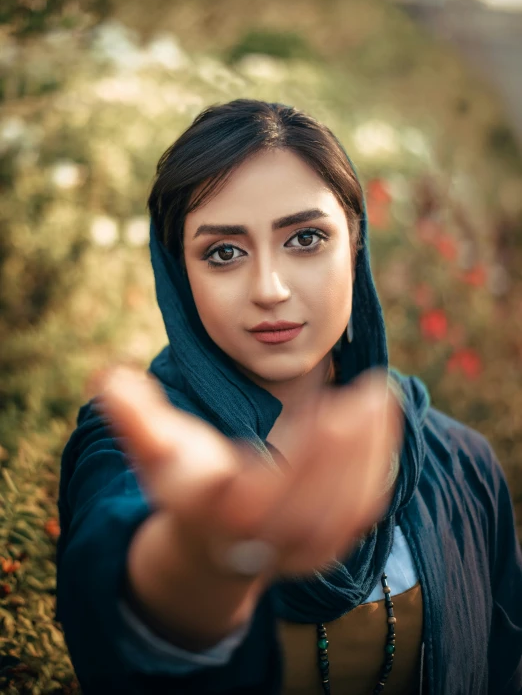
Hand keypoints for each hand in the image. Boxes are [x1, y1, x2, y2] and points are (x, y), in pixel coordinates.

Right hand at [98, 365, 402, 580]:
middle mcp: (267, 540)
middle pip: (318, 503)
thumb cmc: (186, 486)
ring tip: (382, 396)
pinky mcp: (330, 543)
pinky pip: (362, 508)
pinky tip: (383, 424)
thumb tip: (106, 380)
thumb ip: (133, 417)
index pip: (268, 497)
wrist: (211, 543)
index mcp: (224, 515)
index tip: (334, 409)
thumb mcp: (155, 451)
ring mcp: (303, 548)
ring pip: (348, 507)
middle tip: (373, 391)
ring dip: (372, 452)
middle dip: (350, 448)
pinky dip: (378, 468)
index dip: (308, 458)